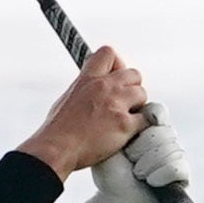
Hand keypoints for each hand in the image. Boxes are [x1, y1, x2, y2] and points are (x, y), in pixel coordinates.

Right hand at [19, 47, 152, 176]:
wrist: (57, 149)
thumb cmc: (58, 130)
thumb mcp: (67, 98)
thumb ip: (85, 89)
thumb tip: (93, 90)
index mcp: (88, 79)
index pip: (109, 53)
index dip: (117, 64)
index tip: (115, 75)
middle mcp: (104, 87)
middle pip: (134, 74)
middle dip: (132, 87)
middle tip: (124, 103)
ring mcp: (116, 104)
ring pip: (142, 94)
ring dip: (137, 106)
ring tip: (124, 119)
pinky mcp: (125, 124)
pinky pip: (146, 119)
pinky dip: (141, 126)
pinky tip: (129, 132)